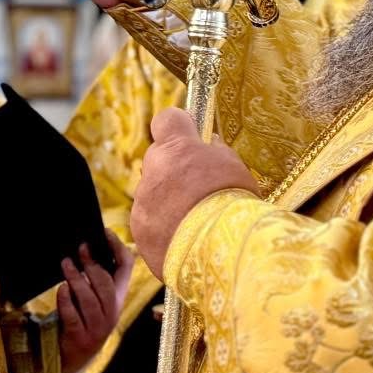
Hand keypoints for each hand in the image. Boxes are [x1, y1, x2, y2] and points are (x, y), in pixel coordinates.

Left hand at [57, 230, 134, 372]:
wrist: (75, 358)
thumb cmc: (84, 318)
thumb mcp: (97, 300)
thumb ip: (97, 278)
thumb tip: (87, 246)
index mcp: (118, 298)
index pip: (126, 268)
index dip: (117, 247)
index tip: (104, 232)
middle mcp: (112, 313)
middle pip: (106, 284)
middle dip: (93, 264)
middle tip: (80, 248)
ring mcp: (96, 327)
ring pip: (89, 299)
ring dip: (76, 279)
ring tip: (65, 264)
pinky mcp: (79, 336)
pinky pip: (73, 315)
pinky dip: (66, 300)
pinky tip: (61, 289)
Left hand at [131, 108, 260, 281]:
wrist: (221, 252)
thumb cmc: (233, 203)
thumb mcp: (234, 166)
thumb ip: (216, 152)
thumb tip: (208, 145)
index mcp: (176, 147)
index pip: (166, 119)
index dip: (178, 126)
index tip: (191, 135)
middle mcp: (152, 169)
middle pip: (158, 159)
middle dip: (173, 169)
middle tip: (198, 188)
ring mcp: (142, 201)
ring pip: (152, 192)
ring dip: (167, 200)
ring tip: (194, 221)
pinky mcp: (138, 230)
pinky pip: (148, 221)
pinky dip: (162, 227)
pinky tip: (184, 239)